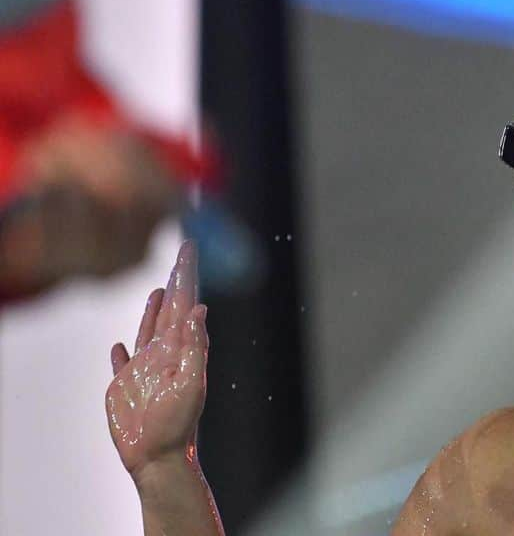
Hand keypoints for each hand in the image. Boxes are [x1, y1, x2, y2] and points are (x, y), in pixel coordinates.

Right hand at [105, 241, 207, 480]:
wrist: (159, 457)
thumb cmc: (178, 423)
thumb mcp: (190, 381)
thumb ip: (194, 345)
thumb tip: (199, 309)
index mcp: (181, 348)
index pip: (184, 304)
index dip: (186, 277)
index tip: (189, 250)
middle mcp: (164, 353)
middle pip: (169, 310)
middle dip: (175, 283)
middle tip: (182, 254)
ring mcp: (143, 369)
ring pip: (148, 331)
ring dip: (152, 311)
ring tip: (158, 291)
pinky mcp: (124, 386)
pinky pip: (122, 364)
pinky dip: (121, 352)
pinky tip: (119, 344)